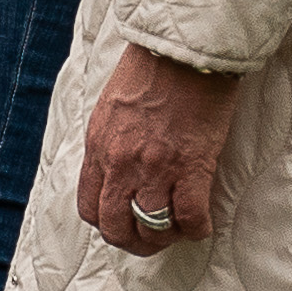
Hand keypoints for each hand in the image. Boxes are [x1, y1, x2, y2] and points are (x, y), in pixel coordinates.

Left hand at [73, 47, 241, 256]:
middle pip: (115, 226)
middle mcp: (121, 163)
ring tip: (178, 231)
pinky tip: (201, 224)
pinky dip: (196, 228)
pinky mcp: (190, 165)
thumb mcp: (111, 106)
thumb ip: (109, 141)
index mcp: (99, 148)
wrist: (184, 49)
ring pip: (152, 227)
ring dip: (166, 237)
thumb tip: (115, 167)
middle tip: (152, 239)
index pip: (90, 207)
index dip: (107, 224)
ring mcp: (155, 167)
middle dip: (133, 241)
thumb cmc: (151, 68)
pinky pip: (190, 216)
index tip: (124, 224)